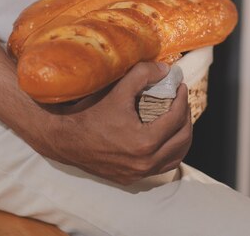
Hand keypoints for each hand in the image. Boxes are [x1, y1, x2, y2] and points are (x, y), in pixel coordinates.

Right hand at [24, 62, 192, 184]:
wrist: (63, 139)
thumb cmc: (89, 113)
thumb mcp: (117, 90)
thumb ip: (143, 74)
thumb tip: (166, 70)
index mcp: (145, 142)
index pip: (176, 118)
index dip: (182, 99)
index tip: (180, 86)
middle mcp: (145, 163)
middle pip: (182, 139)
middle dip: (186, 116)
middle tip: (181, 100)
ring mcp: (138, 173)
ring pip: (175, 157)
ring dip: (181, 136)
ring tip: (177, 118)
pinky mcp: (130, 178)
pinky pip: (161, 167)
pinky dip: (169, 151)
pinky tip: (164, 138)